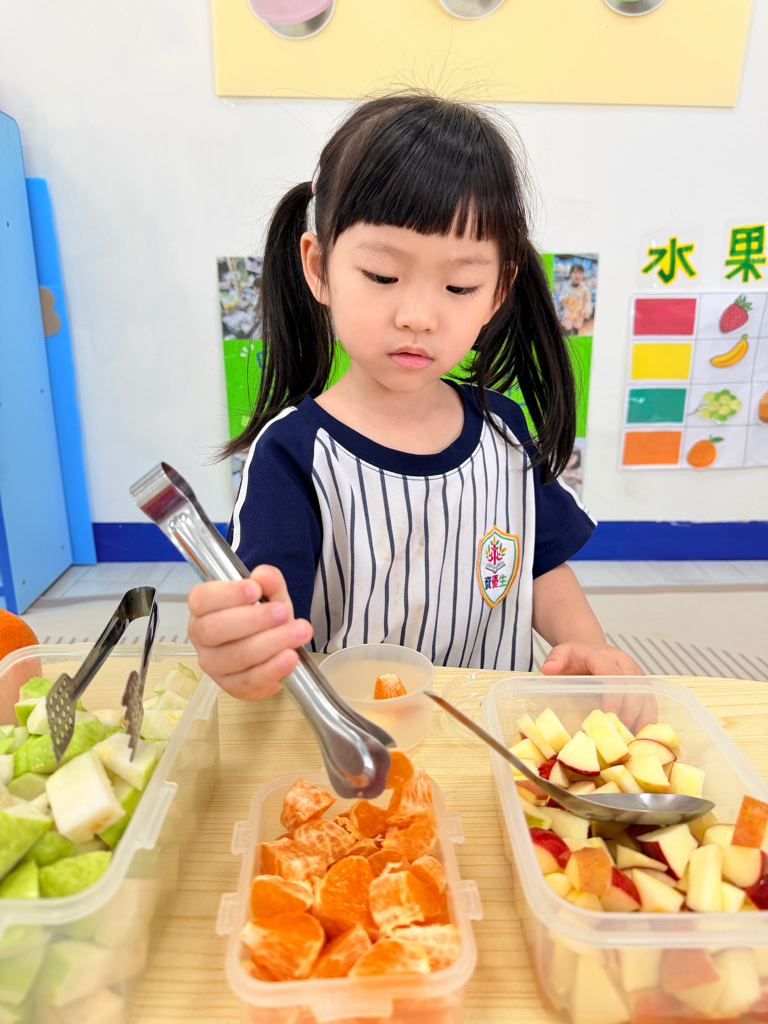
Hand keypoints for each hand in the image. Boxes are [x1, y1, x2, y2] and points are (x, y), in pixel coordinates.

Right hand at [186, 564, 312, 701]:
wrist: (275, 644)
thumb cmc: (264, 616)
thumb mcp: (270, 594)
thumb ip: (269, 581)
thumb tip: (264, 575)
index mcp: (203, 608)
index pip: (202, 599)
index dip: (227, 594)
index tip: (255, 589)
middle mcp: (201, 637)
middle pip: (214, 629)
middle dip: (253, 620)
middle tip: (282, 612)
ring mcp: (214, 665)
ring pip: (235, 657)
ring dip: (270, 643)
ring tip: (298, 632)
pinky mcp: (231, 687)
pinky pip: (248, 681)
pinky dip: (272, 669)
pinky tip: (290, 657)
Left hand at [540, 642, 655, 731]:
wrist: (590, 646)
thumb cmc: (576, 655)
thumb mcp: (562, 653)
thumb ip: (555, 659)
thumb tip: (548, 669)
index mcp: (604, 656)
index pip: (613, 676)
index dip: (613, 697)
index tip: (609, 716)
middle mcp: (625, 663)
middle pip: (633, 688)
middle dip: (628, 712)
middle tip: (620, 734)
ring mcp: (637, 673)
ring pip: (646, 696)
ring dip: (641, 718)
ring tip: (632, 739)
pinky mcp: (643, 683)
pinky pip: (651, 700)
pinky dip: (648, 718)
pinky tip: (641, 734)